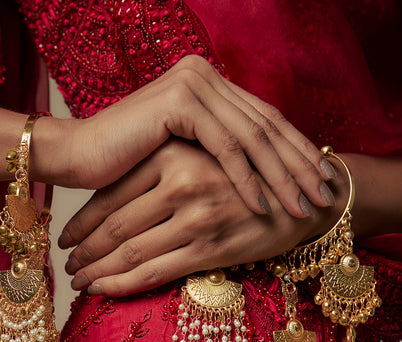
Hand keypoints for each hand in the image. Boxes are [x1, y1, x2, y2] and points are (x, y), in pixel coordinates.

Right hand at [36, 56, 335, 217]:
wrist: (76, 157)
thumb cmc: (125, 165)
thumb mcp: (183, 156)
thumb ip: (217, 150)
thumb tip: (264, 173)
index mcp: (209, 84)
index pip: (263, 119)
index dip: (296, 152)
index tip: (320, 183)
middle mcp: (204, 76)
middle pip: (266, 124)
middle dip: (299, 165)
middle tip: (324, 196)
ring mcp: (193, 84)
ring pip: (252, 136)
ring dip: (281, 175)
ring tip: (303, 206)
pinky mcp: (180, 102)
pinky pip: (225, 146)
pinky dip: (247, 178)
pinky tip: (263, 204)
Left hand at [61, 139, 347, 296]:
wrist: (301, 199)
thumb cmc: (244, 180)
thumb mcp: (201, 157)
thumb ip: (160, 170)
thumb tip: (110, 203)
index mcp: (172, 153)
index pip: (111, 193)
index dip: (82, 221)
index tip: (65, 237)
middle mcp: (180, 182)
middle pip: (114, 225)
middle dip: (83, 250)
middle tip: (66, 265)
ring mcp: (195, 217)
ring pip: (129, 251)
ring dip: (96, 270)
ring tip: (78, 281)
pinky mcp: (210, 248)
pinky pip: (154, 272)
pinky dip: (122, 284)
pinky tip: (102, 290)